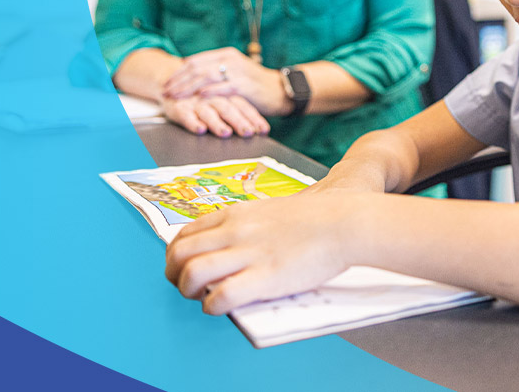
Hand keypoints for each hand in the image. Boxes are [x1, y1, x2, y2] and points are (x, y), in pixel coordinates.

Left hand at [162, 47, 288, 114]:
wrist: (280, 90)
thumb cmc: (255, 85)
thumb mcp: (233, 73)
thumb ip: (215, 73)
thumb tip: (192, 79)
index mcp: (224, 55)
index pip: (195, 61)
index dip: (179, 73)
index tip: (167, 83)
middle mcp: (229, 59)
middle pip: (196, 68)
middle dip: (178, 81)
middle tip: (165, 91)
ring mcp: (237, 71)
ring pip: (206, 77)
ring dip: (188, 87)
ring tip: (175, 95)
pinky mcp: (245, 85)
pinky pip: (223, 87)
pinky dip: (210, 92)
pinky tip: (200, 96)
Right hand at [164, 95, 269, 137]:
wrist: (171, 83)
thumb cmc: (202, 97)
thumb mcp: (221, 99)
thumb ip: (237, 111)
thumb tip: (259, 129)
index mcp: (225, 94)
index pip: (242, 105)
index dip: (253, 117)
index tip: (263, 130)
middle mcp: (212, 97)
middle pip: (227, 107)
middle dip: (238, 120)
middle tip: (248, 133)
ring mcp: (195, 102)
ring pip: (208, 112)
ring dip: (217, 123)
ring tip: (226, 133)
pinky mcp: (180, 108)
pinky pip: (186, 115)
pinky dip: (193, 123)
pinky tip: (200, 130)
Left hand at [164, 190, 371, 314]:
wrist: (345, 222)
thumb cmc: (315, 219)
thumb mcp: (268, 211)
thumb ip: (245, 225)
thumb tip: (229, 244)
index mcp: (235, 214)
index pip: (185, 233)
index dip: (176, 254)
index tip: (183, 266)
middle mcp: (234, 231)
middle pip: (180, 253)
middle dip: (173, 273)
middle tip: (185, 286)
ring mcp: (248, 254)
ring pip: (192, 273)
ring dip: (187, 290)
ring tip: (200, 297)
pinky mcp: (264, 278)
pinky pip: (221, 296)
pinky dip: (211, 306)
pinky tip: (219, 307)